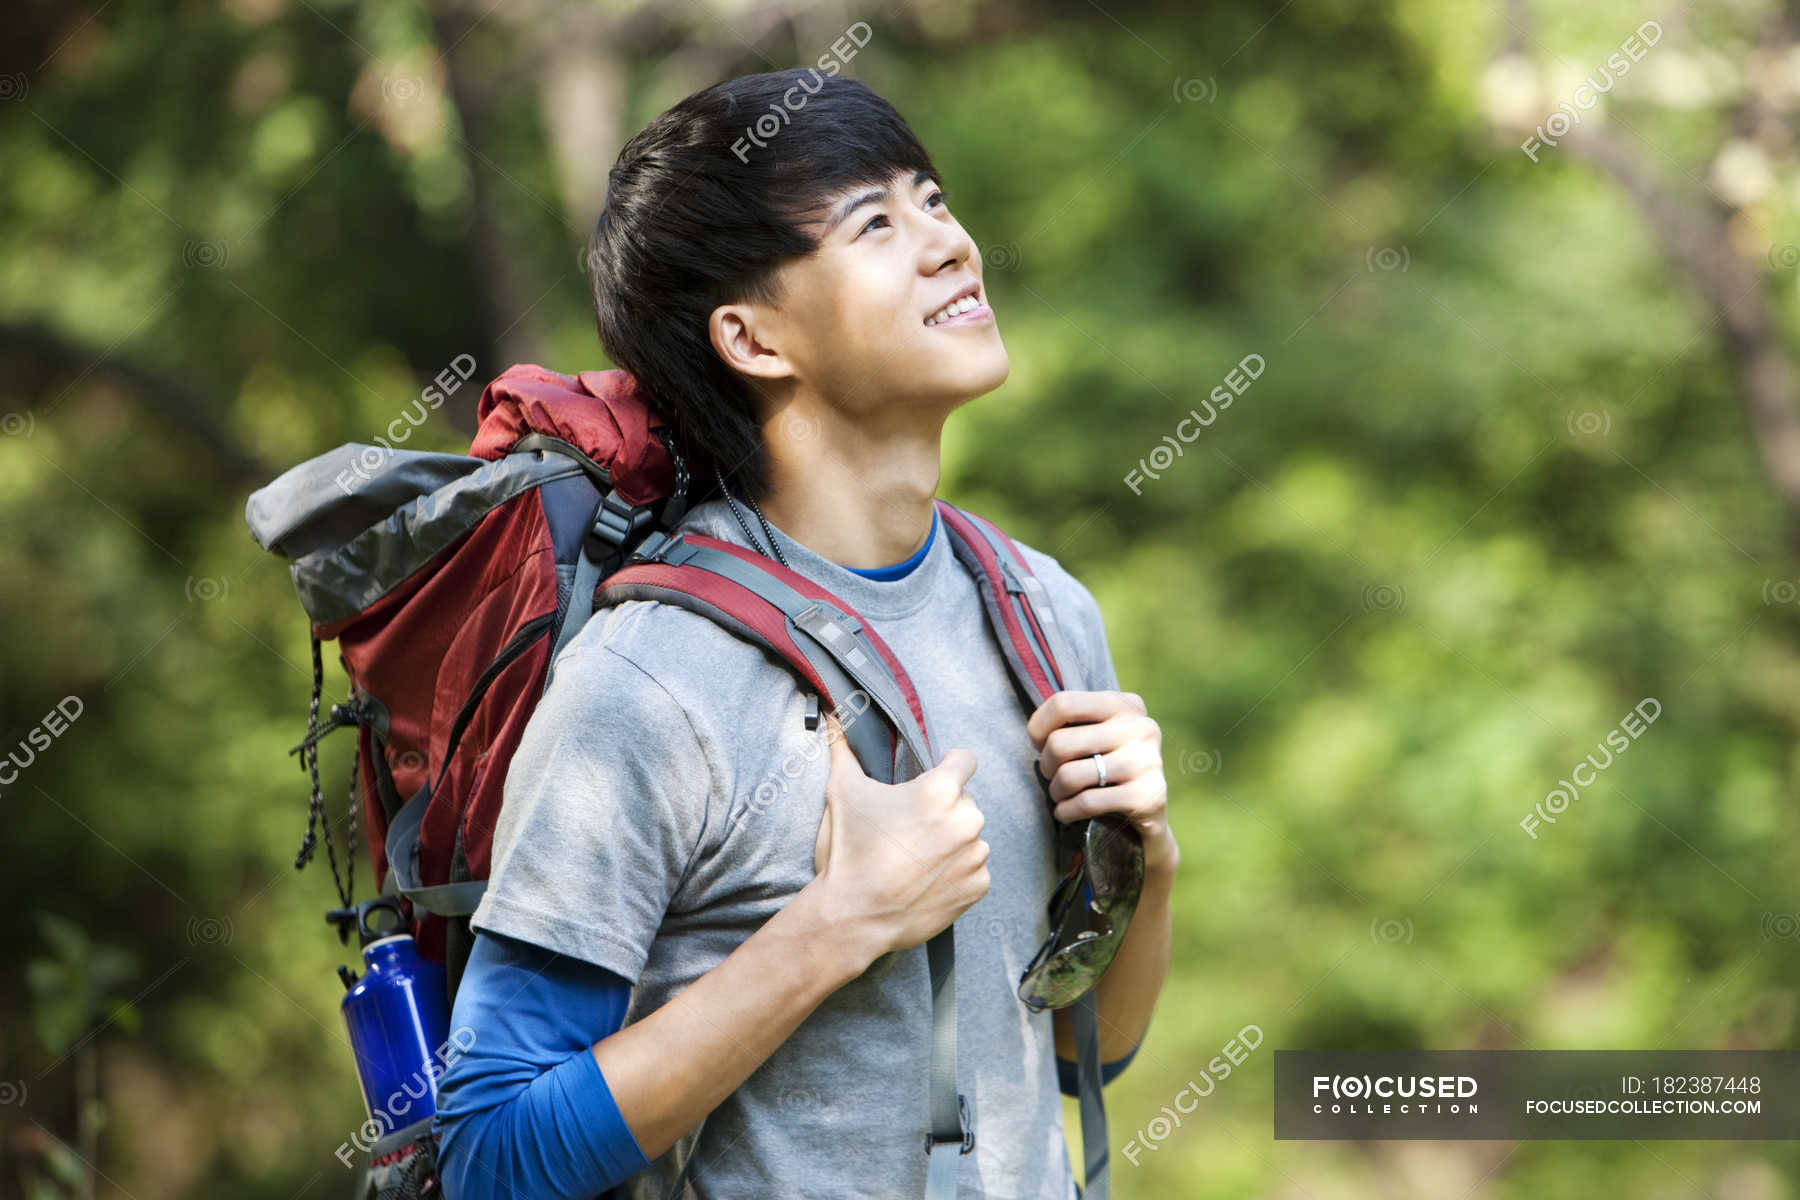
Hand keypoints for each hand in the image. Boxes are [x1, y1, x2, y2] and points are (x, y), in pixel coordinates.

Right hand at [809, 711, 990, 963]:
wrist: (854, 915)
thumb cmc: (850, 850)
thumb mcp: (843, 792)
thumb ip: (843, 748)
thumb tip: (833, 716)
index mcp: (941, 791)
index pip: (965, 760)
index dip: (948, 766)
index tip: (932, 780)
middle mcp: (967, 819)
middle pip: (964, 801)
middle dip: (943, 810)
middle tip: (909, 829)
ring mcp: (976, 855)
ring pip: (970, 836)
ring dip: (951, 842)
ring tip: (915, 858)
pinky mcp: (978, 886)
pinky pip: (974, 869)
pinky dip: (956, 873)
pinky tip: (925, 880)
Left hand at [1027, 690, 1178, 875]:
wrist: (1146, 817)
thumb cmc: (1108, 768)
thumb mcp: (1098, 734)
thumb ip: (1072, 720)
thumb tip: (1035, 730)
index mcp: (1126, 705)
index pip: (1063, 704)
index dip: (1039, 729)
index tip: (1040, 745)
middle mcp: (1141, 727)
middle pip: (1060, 743)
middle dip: (1047, 766)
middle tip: (1053, 776)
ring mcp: (1146, 761)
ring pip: (1069, 776)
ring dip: (1055, 792)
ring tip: (1060, 795)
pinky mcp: (1146, 796)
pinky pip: (1086, 802)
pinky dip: (1066, 811)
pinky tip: (1066, 813)